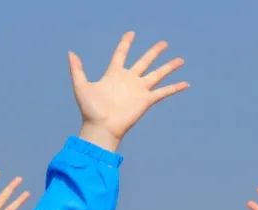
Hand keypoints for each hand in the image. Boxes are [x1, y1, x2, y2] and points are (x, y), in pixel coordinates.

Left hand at [69, 32, 187, 150]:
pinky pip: (163, 92)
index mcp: (114, 74)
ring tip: (180, 59)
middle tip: (163, 43)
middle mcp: (128, 80)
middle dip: (154, 52)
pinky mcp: (146, 100)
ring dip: (169, 67)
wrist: (101, 128)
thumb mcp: (81, 87)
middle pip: (144, 61)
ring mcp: (138, 90)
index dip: (126, 43)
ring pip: (157, 74)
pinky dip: (175, 88)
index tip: (131, 33)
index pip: (121, 54)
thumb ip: (77, 70)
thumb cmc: (90, 110)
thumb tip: (70, 53)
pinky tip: (186, 83)